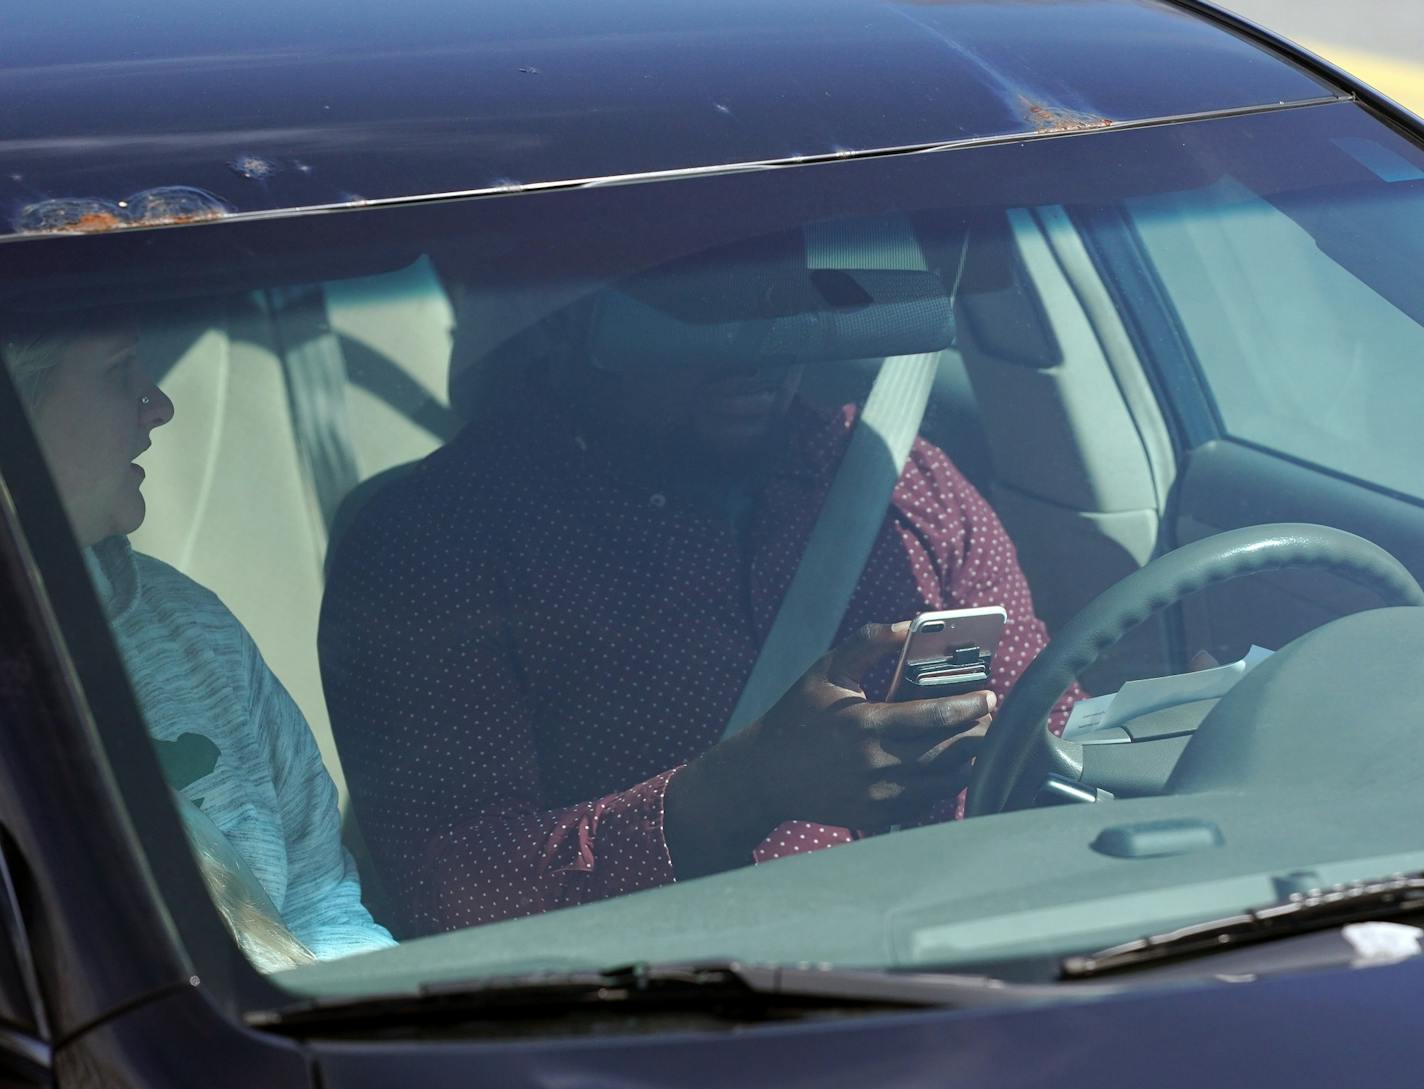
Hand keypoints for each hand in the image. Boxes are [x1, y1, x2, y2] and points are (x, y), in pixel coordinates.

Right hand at [665, 622, 994, 878]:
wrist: (764, 774)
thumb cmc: (796, 716)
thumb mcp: (826, 670)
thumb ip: (867, 643)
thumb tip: (907, 625)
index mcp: (865, 722)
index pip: (935, 715)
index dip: (969, 705)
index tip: (988, 696)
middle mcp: (875, 762)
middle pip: (948, 751)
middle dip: (977, 733)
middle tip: (990, 719)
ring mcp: (877, 795)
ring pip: (943, 782)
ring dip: (967, 761)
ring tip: (976, 742)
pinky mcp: (876, 817)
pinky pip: (925, 803)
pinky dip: (943, 785)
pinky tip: (948, 767)